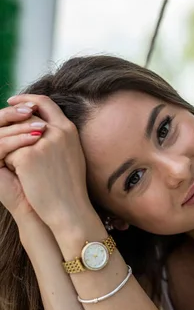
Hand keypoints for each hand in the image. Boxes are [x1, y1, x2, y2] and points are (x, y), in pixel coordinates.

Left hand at [4, 94, 92, 230]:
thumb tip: (39, 125)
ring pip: (15, 135)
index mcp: (68, 129)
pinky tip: (22, 178)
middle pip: (25, 116)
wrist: (69, 210)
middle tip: (4, 131)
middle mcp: (57, 131)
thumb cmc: (70, 188)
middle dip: (13, 125)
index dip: (27, 100)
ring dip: (14, 149)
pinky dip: (11, 164)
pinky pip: (9, 153)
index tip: (13, 102)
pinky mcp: (27, 156)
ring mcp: (42, 142)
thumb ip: (58, 137)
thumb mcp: (71, 155)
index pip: (44, 102)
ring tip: (23, 168)